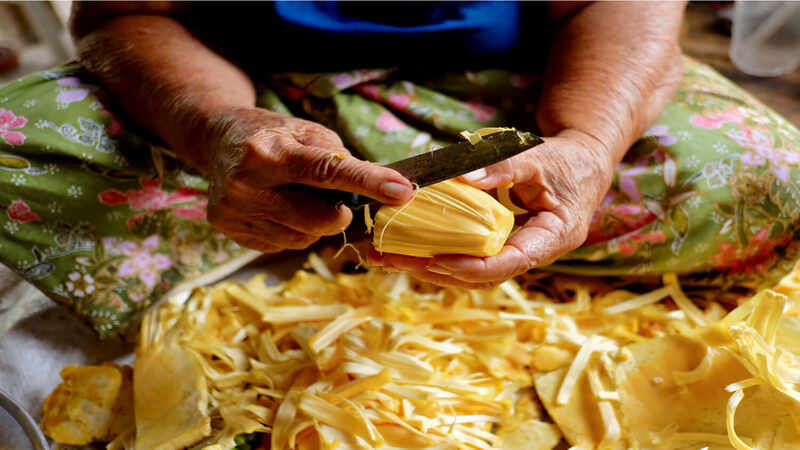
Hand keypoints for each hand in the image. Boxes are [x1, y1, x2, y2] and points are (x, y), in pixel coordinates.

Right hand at [203, 107, 412, 252]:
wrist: (217, 141)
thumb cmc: (272, 135)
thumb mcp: (306, 131)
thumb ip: (340, 158)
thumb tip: (380, 186)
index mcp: (268, 152)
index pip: (326, 172)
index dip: (367, 183)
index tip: (401, 191)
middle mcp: (246, 185)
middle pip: (318, 219)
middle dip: (340, 212)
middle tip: (337, 197)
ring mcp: (235, 212)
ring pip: (303, 238)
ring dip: (315, 223)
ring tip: (298, 197)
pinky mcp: (230, 231)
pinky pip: (283, 245)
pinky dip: (294, 230)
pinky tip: (280, 208)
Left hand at [369, 130, 613, 288]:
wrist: (585, 163)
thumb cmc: (568, 161)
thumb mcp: (538, 158)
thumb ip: (504, 168)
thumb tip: (463, 178)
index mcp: (552, 237)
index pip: (509, 264)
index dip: (472, 266)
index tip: (436, 261)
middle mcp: (534, 252)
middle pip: (482, 275)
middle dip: (438, 271)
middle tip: (395, 260)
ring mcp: (517, 251)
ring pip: (473, 272)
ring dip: (433, 268)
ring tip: (390, 258)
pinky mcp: (503, 244)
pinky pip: (472, 256)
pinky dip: (442, 253)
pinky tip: (411, 248)